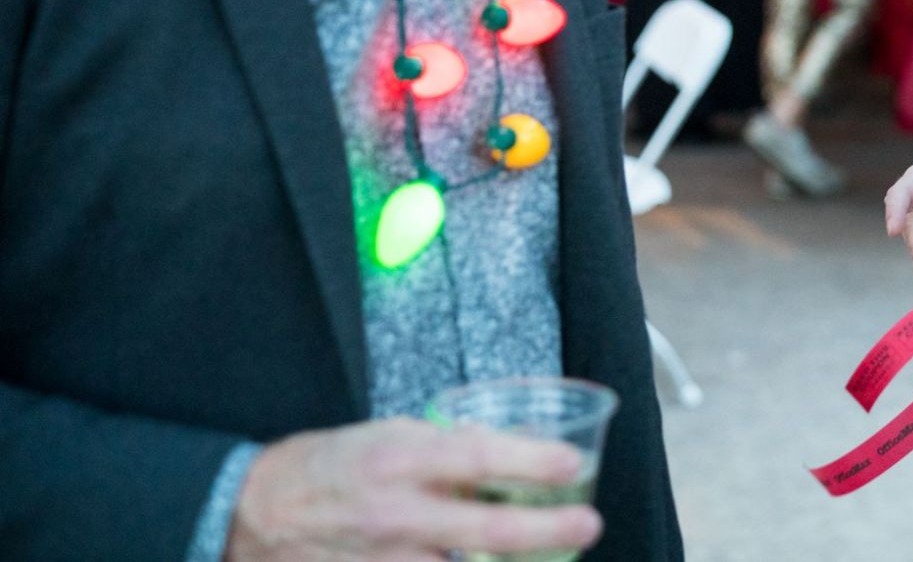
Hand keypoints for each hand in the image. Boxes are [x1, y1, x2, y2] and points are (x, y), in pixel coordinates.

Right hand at [226, 417, 600, 560]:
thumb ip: (447, 444)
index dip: (532, 460)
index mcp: (399, 459)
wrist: (253, 514)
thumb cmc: (330, 465)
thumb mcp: (389, 435)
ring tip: (549, 554)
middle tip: (588, 524)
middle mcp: (396, 512)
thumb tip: (515, 446)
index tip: (573, 462)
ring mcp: (385, 559)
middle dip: (547, 530)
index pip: (477, 455)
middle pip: (487, 526)